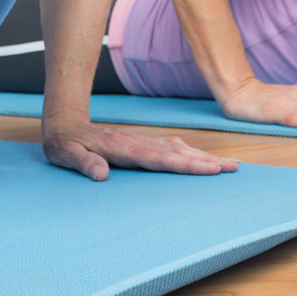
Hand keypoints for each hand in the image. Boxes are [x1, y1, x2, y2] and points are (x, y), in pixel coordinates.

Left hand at [42, 118, 238, 181]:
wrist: (63, 121)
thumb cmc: (63, 142)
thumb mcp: (64, 153)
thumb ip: (82, 162)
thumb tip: (101, 174)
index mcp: (121, 149)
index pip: (159, 158)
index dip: (185, 165)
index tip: (209, 169)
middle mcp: (136, 144)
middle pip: (176, 153)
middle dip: (205, 161)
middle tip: (233, 168)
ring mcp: (140, 143)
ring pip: (177, 149)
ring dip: (202, 157)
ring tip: (227, 165)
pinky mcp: (140, 145)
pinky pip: (170, 149)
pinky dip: (188, 154)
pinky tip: (200, 159)